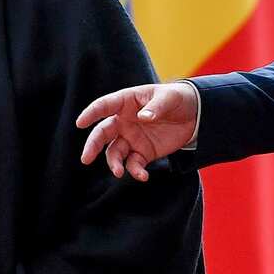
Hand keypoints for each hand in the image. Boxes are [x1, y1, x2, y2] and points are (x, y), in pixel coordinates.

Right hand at [77, 81, 199, 180]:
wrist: (194, 115)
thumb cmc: (177, 99)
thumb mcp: (169, 98)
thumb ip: (156, 107)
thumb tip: (143, 118)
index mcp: (127, 102)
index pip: (104, 106)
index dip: (91, 113)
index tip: (80, 123)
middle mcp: (124, 121)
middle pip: (103, 133)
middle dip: (93, 145)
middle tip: (86, 158)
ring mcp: (132, 138)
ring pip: (115, 152)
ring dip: (114, 163)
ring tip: (118, 172)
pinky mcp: (143, 152)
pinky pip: (133, 164)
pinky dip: (135, 171)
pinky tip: (143, 176)